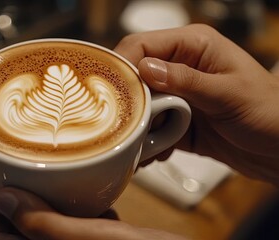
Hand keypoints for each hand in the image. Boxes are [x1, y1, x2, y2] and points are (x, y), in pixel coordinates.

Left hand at [0, 184, 185, 239]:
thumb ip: (46, 226)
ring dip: (42, 202)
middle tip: (15, 168)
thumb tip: (2, 200)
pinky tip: (87, 192)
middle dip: (13, 200)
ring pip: (44, 227)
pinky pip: (74, 227)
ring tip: (45, 173)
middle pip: (16, 230)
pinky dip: (74, 209)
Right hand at [114, 24, 278, 185]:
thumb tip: (145, 69)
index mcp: (193, 46)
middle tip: (123, 122)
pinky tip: (152, 153)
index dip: (123, 64)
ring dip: (137, 125)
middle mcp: (180, 67)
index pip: (142, 45)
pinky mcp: (175, 120)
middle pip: (135, 77)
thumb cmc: (269, 112)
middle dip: (127, 101)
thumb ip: (186, 80)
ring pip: (139, 105)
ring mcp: (176, 95)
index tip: (111, 90)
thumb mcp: (228, 94)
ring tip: (140, 144)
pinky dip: (146, 141)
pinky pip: (149, 127)